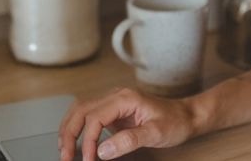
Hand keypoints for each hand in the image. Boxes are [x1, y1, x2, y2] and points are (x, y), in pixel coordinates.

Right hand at [57, 87, 198, 160]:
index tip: (88, 159)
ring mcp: (112, 102)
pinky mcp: (112, 111)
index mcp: (125, 98)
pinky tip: (74, 142)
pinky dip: (77, 128)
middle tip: (66, 157)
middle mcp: (115, 96)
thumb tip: (103, 151)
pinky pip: (88, 116)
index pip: (95, 117)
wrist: (187, 116)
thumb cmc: (175, 121)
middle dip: (69, 134)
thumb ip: (129, 141)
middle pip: (80, 111)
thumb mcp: (155, 133)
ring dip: (69, 129)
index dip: (87, 140)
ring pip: (80, 111)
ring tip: (64, 151)